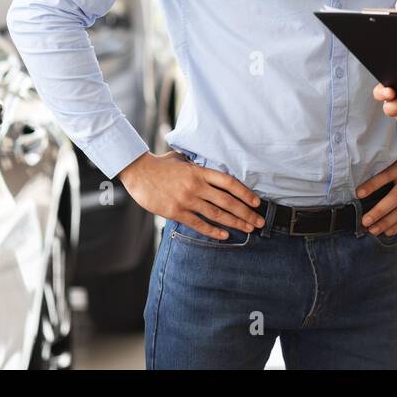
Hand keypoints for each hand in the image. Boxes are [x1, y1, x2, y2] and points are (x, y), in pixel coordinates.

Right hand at [119, 151, 263, 238]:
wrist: (138, 172)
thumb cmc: (161, 165)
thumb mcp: (183, 160)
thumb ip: (198, 167)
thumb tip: (213, 169)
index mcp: (199, 171)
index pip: (229, 182)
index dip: (245, 193)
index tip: (256, 202)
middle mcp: (196, 186)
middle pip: (227, 201)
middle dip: (246, 213)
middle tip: (259, 222)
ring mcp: (186, 199)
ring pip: (216, 214)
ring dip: (234, 223)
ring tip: (247, 229)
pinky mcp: (175, 212)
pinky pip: (198, 224)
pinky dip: (213, 231)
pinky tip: (224, 235)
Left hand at [355, 148, 396, 235]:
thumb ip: (388, 165)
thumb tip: (364, 174)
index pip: (385, 176)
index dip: (372, 185)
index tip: (358, 194)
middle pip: (393, 199)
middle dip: (378, 212)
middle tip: (365, 221)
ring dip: (386, 223)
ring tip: (373, 230)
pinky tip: (388, 232)